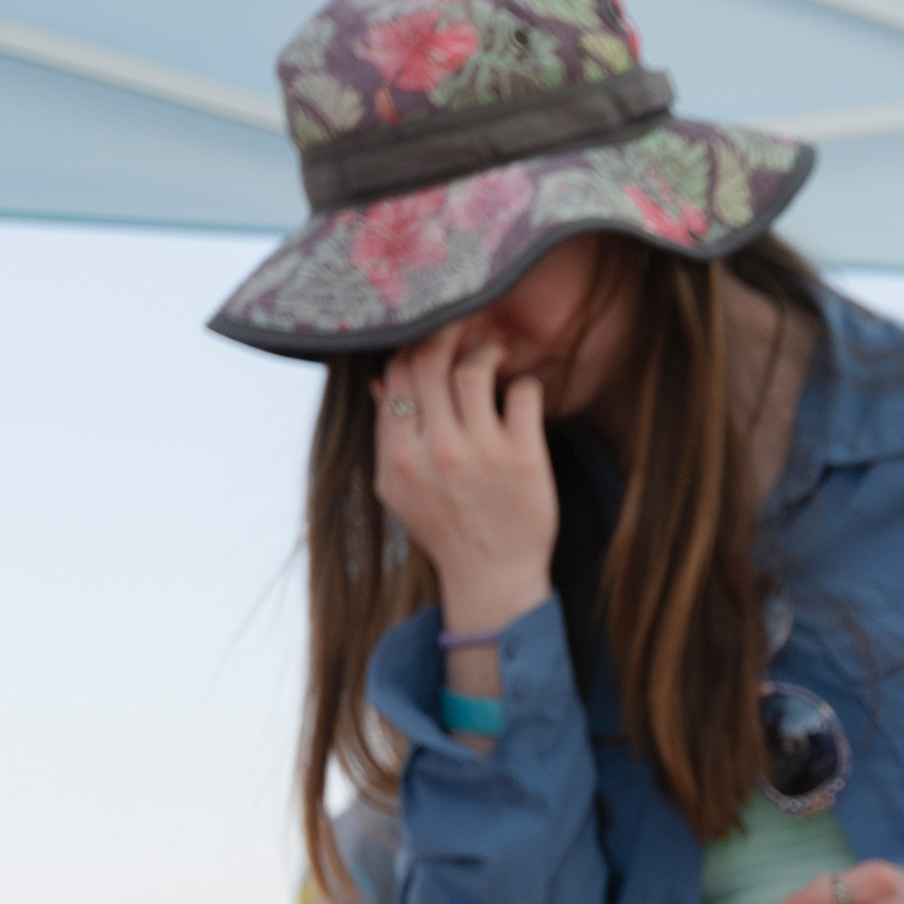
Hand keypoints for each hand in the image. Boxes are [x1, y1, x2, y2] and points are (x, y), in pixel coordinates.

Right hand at [373, 328, 558, 635]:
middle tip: (465, 325)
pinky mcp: (524, 459)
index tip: (430, 336)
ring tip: (495, 353)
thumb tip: (378, 379)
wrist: (492, 578)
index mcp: (399, 457)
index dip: (413, 344)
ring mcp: (481, 455)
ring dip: (486, 350)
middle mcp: (436, 452)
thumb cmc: (446, 529)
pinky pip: (523, 394)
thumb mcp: (400, 490)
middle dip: (447, 332)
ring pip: (474, 370)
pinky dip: (525, 383)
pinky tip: (523, 391)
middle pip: (431, 362)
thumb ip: (388, 435)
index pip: (397, 375)